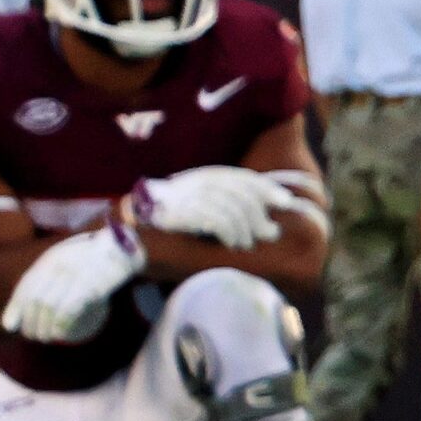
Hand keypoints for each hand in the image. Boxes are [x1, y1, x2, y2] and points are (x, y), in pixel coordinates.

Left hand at [1, 224, 144, 343]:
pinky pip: (70, 309)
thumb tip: (11, 322)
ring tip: (46, 337)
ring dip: (45, 327)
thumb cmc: (91, 262)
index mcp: (52, 258)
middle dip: (31, 323)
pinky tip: (60, 334)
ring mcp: (77, 274)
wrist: (124, 249)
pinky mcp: (93, 285)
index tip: (10, 326)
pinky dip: (61, 325)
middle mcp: (61, 264)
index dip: (15, 308)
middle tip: (33, 336)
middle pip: (37, 300)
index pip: (26, 286)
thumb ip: (41, 286)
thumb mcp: (64, 265)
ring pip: (51, 307)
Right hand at [129, 166, 293, 249]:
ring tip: (245, 244)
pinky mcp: (185, 213)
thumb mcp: (203, 207)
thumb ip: (233, 210)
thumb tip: (271, 229)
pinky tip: (232, 244)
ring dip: (245, 231)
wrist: (135, 223)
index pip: (245, 178)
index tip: (285, 202)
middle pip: (244, 195)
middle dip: (259, 216)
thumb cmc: (174, 219)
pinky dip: (231, 234)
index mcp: (205, 176)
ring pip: (235, 211)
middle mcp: (200, 181)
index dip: (267, 189)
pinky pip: (219, 222)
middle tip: (268, 233)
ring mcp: (192, 196)